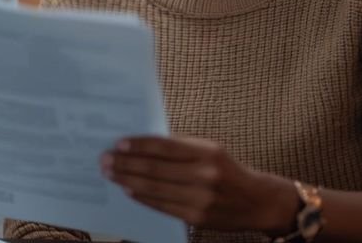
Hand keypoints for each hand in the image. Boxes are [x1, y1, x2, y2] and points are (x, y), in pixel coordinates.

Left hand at [102, 136, 298, 233]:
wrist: (256, 202)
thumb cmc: (227, 170)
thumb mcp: (210, 149)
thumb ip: (180, 147)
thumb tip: (143, 144)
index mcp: (207, 152)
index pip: (165, 147)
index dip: (139, 145)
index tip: (119, 143)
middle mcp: (204, 175)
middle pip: (155, 169)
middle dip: (126, 164)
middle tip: (105, 160)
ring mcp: (200, 198)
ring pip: (155, 189)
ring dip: (128, 181)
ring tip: (111, 174)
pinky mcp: (196, 217)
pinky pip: (162, 206)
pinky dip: (143, 197)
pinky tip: (129, 190)